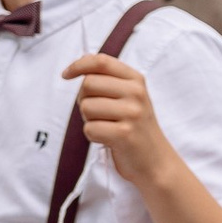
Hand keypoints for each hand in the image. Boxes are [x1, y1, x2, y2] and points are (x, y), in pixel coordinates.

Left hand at [62, 52, 171, 190]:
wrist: (155, 161)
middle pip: (88, 84)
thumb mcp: (129, 97)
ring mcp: (132, 113)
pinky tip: (108, 139)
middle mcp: (136, 93)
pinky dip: (93, 136)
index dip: (78, 65)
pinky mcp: (124, 134)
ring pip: (86, 107)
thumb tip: (78, 66)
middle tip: (99, 114)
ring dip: (89, 120)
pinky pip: (89, 129)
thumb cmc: (134, 127)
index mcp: (136, 80)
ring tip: (106, 126)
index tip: (66, 75)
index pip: (101, 61)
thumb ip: (108, 80)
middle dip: (84, 100)